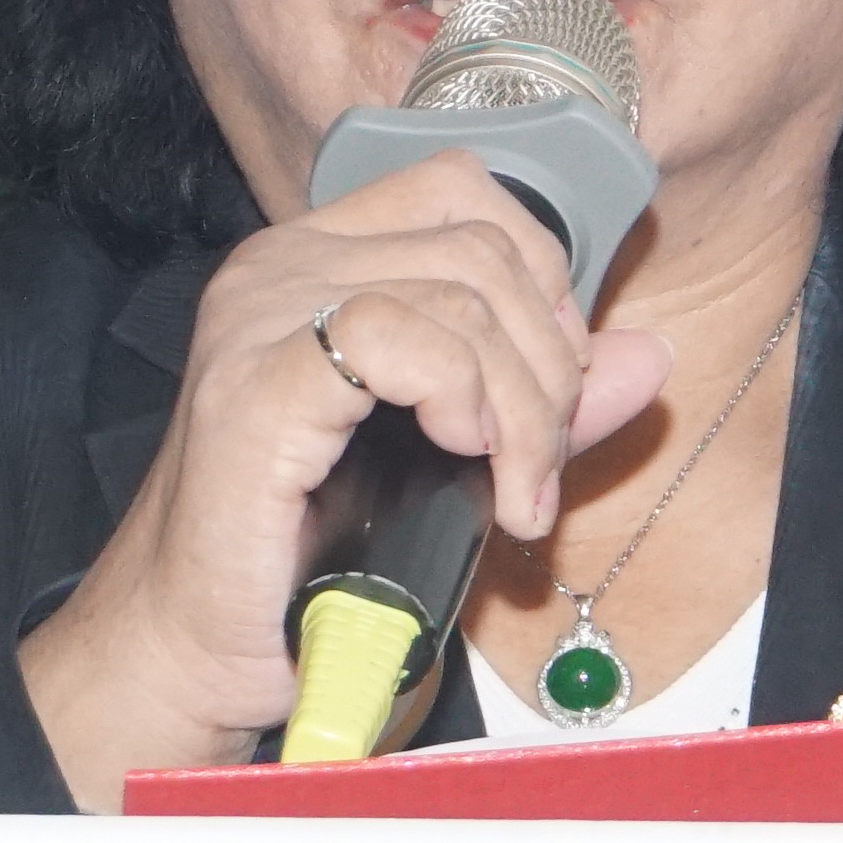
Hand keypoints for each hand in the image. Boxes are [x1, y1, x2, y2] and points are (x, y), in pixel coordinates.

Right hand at [19, 150, 671, 805]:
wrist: (194, 651)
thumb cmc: (303, 560)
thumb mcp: (448, 466)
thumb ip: (540, 402)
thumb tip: (648, 355)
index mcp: (318, 262)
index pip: (461, 191)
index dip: (539, 273)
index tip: (552, 381)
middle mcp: (280, 268)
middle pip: (478, 248)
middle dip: (548, 363)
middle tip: (538, 466)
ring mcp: (260, 319)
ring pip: (455, 294)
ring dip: (520, 404)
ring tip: (514, 492)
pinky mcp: (254, 385)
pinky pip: (392, 336)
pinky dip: (462, 398)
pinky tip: (464, 460)